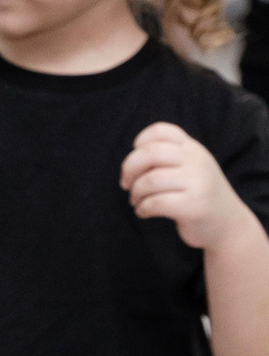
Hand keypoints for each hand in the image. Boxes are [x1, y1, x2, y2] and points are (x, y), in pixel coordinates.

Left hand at [123, 123, 253, 249]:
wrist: (229, 224)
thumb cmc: (198, 195)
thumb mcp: (190, 167)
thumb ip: (168, 157)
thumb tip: (129, 163)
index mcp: (193, 149)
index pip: (161, 131)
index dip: (140, 142)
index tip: (136, 161)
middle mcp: (197, 162)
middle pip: (151, 153)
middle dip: (129, 169)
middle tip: (126, 184)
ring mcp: (198, 183)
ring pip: (150, 181)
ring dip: (135, 193)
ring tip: (136, 201)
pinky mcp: (194, 206)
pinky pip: (155, 203)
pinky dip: (142, 208)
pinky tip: (143, 212)